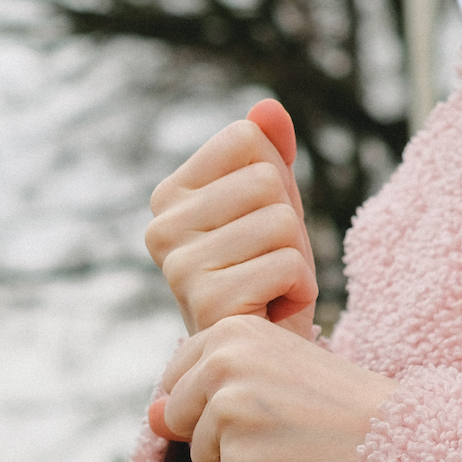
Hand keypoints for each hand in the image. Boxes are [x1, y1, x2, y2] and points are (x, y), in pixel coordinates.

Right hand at [146, 99, 317, 338]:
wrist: (261, 354)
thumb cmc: (264, 274)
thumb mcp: (271, 203)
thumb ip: (268, 151)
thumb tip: (268, 107)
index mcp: (169, 195)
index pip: (245, 138)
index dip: (274, 180)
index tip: (258, 225)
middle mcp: (162, 227)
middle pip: (266, 180)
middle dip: (288, 224)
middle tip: (267, 264)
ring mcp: (179, 266)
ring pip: (280, 222)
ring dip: (296, 259)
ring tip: (269, 288)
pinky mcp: (208, 302)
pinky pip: (288, 264)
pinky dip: (299, 290)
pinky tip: (272, 310)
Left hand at [152, 314, 392, 461]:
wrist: (397, 441)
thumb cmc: (337, 406)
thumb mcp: (269, 376)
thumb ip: (203, 391)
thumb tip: (148, 418)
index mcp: (230, 331)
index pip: (177, 380)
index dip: (218, 401)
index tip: (268, 398)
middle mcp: (222, 365)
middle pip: (181, 419)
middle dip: (223, 434)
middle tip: (286, 425)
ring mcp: (229, 415)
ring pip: (206, 458)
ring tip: (295, 445)